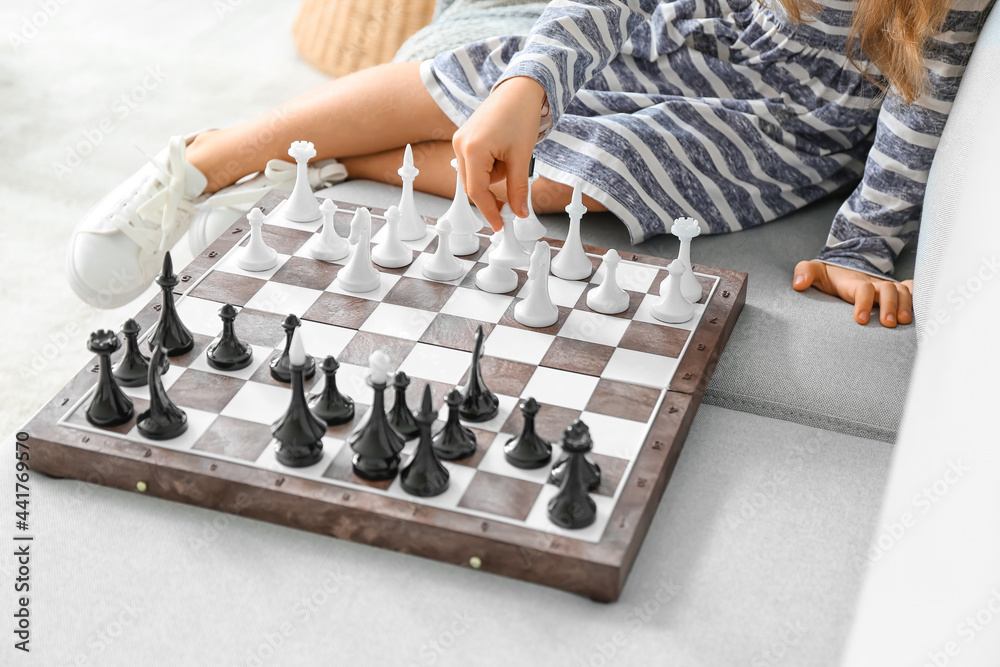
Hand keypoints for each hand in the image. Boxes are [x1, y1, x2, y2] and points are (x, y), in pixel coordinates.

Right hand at [452, 76, 544, 230]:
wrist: (520, 89)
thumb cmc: (521, 116)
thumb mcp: (522, 157)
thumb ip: (518, 188)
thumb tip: (520, 213)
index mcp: (472, 149)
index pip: (477, 191)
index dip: (489, 211)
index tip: (500, 225)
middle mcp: (460, 145)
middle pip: (473, 185)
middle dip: (493, 192)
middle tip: (514, 198)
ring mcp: (459, 140)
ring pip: (474, 176)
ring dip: (494, 177)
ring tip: (511, 157)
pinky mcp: (464, 137)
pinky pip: (474, 164)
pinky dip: (490, 167)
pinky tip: (503, 153)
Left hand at [793, 260, 912, 326]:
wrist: (844, 269)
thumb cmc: (828, 276)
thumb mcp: (814, 271)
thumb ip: (804, 272)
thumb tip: (798, 284)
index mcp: (853, 282)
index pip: (862, 289)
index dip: (863, 302)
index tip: (860, 320)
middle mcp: (874, 284)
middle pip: (888, 290)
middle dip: (889, 305)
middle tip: (888, 323)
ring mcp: (886, 287)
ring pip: (902, 292)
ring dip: (905, 305)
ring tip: (903, 322)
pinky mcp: (894, 291)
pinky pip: (911, 290)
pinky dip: (918, 295)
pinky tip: (922, 306)